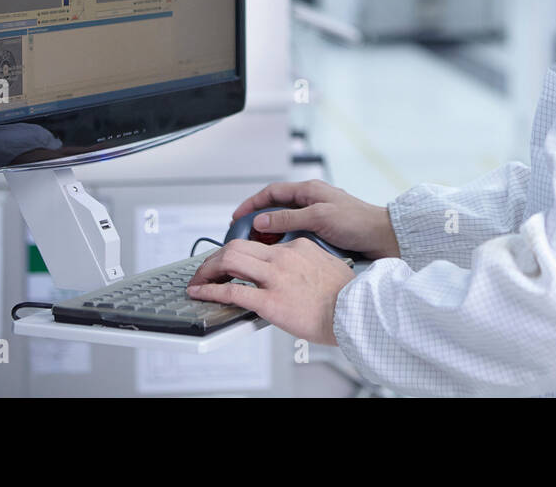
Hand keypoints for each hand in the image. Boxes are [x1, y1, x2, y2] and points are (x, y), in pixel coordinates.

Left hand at [186, 238, 353, 344]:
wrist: (356, 313)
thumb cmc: (347, 297)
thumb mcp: (327, 266)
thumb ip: (306, 264)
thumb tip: (293, 273)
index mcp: (298, 247)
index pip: (260, 243)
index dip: (240, 252)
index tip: (231, 261)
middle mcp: (284, 257)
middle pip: (238, 246)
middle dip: (216, 257)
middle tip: (207, 269)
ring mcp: (275, 277)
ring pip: (229, 260)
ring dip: (208, 270)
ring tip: (199, 280)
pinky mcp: (269, 301)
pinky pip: (230, 291)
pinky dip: (209, 290)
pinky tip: (200, 293)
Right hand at [230, 180, 401, 260]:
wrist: (383, 238)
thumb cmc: (358, 222)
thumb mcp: (319, 217)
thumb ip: (289, 218)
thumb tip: (262, 220)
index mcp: (309, 191)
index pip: (272, 193)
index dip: (252, 204)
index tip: (237, 217)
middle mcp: (311, 202)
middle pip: (276, 209)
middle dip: (258, 221)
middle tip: (244, 237)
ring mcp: (317, 217)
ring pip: (285, 224)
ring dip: (271, 235)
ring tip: (258, 249)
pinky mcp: (322, 233)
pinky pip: (297, 236)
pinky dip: (285, 244)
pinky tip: (280, 255)